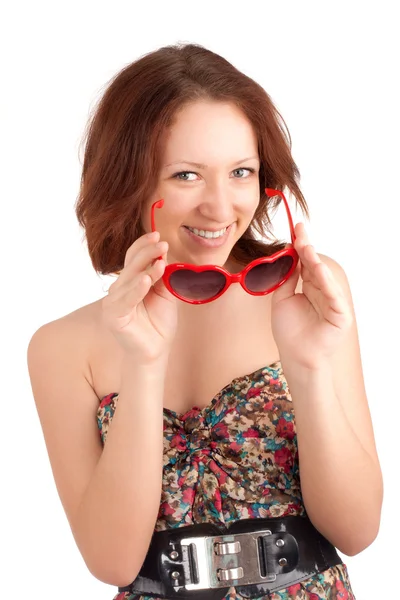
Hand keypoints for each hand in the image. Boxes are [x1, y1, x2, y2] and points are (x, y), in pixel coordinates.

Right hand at [101, 231, 177, 363]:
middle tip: (162, 244)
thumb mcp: (165, 294)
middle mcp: (118, 289)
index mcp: (129, 282)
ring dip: (145, 269)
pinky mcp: (113, 316)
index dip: (144, 245)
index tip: (158, 235)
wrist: (156, 350)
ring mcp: (112, 302)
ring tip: (160, 262)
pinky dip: (136, 289)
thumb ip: (162, 275)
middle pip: (131, 265)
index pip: (133, 257)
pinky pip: (126, 300)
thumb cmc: (159, 323)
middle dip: (147, 253)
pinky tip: (146, 280)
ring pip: (129, 280)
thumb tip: (163, 253)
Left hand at [271, 222, 352, 368]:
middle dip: (307, 249)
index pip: (306, 263)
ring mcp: (333, 303)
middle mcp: (323, 292)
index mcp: (310, 288)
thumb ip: (286, 278)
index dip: (301, 247)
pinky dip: (327, 283)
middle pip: (315, 266)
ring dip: (315, 262)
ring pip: (325, 278)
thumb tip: (287, 256)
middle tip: (300, 233)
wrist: (295, 357)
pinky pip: (334, 296)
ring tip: (307, 248)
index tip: (296, 229)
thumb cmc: (289, 332)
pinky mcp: (340, 316)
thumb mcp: (281, 299)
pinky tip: (318, 269)